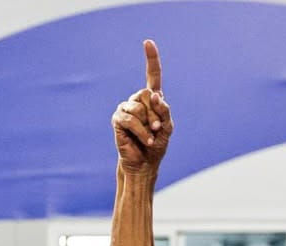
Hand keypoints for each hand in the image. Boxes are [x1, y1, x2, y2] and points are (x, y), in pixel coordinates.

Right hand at [112, 40, 172, 174]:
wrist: (144, 163)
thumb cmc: (156, 144)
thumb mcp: (167, 127)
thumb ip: (164, 110)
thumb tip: (154, 95)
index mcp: (151, 100)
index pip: (152, 76)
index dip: (151, 59)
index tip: (148, 42)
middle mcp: (137, 100)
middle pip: (147, 94)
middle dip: (155, 113)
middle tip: (156, 128)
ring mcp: (126, 108)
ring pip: (139, 108)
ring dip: (148, 125)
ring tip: (149, 136)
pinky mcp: (118, 119)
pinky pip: (130, 119)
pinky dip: (141, 131)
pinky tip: (145, 140)